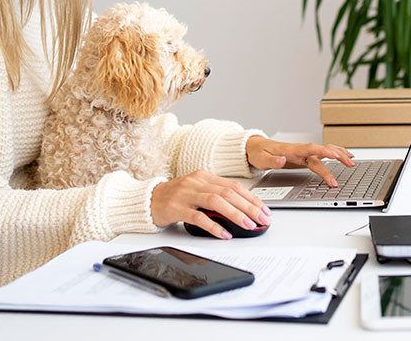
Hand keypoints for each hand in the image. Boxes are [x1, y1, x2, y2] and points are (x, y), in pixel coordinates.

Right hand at [150, 169, 271, 238]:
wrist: (146, 200)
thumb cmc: (174, 199)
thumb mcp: (197, 192)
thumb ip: (216, 197)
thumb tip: (242, 210)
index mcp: (204, 176)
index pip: (234, 186)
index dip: (251, 198)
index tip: (264, 210)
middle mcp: (196, 182)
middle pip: (228, 193)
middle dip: (249, 207)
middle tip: (262, 219)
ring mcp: (185, 194)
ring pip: (216, 202)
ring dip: (235, 214)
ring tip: (248, 225)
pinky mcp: (175, 208)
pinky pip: (198, 217)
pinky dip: (213, 226)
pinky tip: (224, 234)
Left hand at [245, 136, 355, 186]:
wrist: (255, 146)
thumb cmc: (258, 153)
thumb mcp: (261, 159)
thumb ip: (272, 161)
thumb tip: (282, 160)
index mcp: (291, 150)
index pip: (310, 149)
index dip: (322, 151)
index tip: (334, 155)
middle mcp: (300, 150)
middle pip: (322, 151)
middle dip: (337, 156)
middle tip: (349, 163)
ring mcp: (303, 152)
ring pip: (324, 150)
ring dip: (339, 154)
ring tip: (351, 161)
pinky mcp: (304, 156)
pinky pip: (322, 153)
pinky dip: (334, 153)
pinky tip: (343, 156)